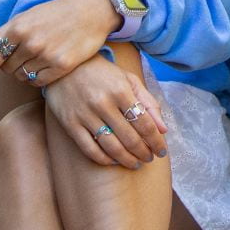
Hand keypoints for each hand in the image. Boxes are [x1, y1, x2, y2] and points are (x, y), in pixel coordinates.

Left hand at [0, 0, 114, 87]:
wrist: (91, 12)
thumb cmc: (54, 14)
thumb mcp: (24, 19)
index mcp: (18, 27)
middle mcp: (31, 42)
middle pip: (6, 68)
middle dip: (10, 64)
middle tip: (24, 54)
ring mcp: (47, 55)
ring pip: (21, 77)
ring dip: (24, 72)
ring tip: (36, 58)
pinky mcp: (62, 66)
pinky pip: (38, 82)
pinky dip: (37, 78)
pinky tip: (45, 66)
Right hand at [42, 55, 167, 168]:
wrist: (66, 65)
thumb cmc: (103, 73)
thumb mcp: (129, 80)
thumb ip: (148, 102)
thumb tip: (163, 129)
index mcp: (121, 91)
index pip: (145, 124)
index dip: (156, 142)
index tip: (162, 151)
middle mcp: (103, 103)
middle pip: (130, 138)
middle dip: (144, 153)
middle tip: (149, 158)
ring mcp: (85, 115)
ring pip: (111, 147)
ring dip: (127, 160)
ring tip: (135, 163)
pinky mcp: (70, 124)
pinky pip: (89, 149)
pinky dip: (104, 159)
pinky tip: (113, 161)